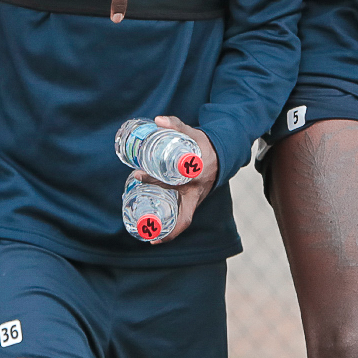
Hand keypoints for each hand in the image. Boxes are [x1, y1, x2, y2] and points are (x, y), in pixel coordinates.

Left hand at [135, 115, 217, 244]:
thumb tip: (158, 120)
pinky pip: (184, 220)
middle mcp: (198, 190)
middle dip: (157, 210)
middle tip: (135, 203)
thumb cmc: (203, 145)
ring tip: (148, 235)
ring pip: (184, 219)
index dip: (155, 180)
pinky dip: (173, 231)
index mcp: (197, 174)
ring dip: (168, 232)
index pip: (175, 180)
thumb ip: (176, 126)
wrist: (221, 156)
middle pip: (179, 206)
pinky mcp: (193, 204)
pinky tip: (156, 237)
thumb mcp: (193, 134)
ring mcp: (197, 199)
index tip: (137, 174)